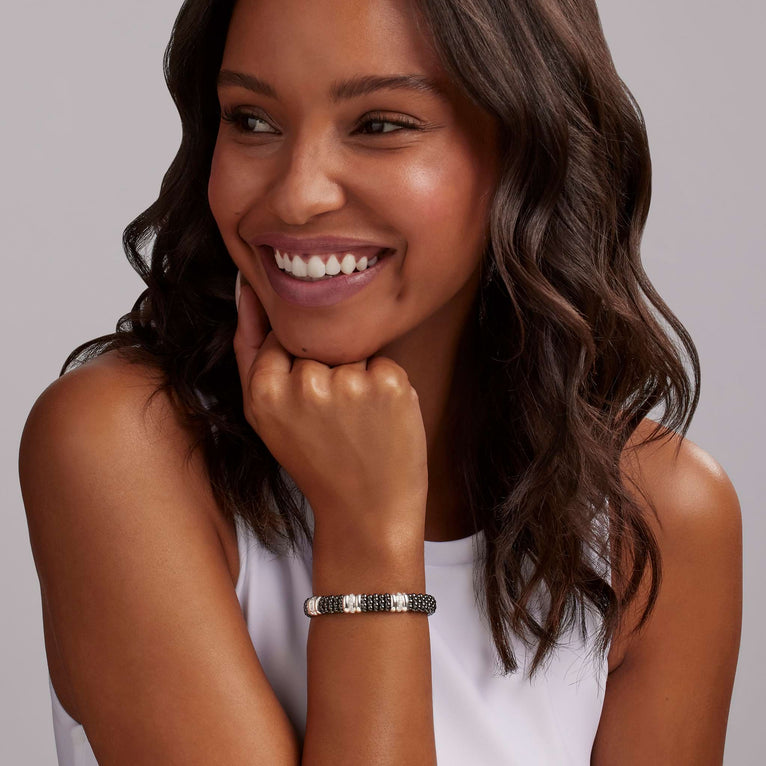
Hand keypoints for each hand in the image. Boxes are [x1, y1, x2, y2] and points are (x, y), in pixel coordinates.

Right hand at [232, 272, 428, 552]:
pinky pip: (385, 362)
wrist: (366, 511)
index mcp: (264, 392)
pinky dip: (386, 385)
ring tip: (358, 421)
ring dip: (359, 376)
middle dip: (329, 369)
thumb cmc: (316, 460)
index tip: (311, 399)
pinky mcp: (390, 385)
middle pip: (319, 342)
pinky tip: (380, 419)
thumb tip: (249, 287)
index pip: (281, 336)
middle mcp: (305, 385)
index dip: (300, 365)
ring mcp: (349, 384)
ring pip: (353, 349)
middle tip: (335, 420)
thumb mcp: (265, 415)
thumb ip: (250, 349)